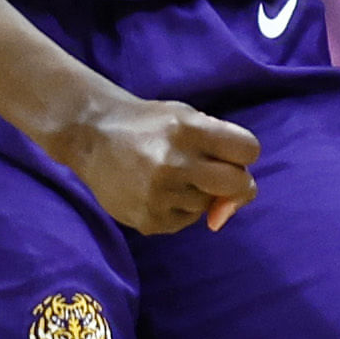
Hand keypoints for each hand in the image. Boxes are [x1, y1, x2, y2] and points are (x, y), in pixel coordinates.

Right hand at [42, 92, 258, 234]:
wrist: (91, 136)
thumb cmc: (148, 125)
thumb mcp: (186, 116)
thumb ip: (221, 148)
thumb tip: (227, 210)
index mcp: (188, 129)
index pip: (248, 150)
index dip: (243, 154)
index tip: (229, 154)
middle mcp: (175, 162)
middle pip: (238, 184)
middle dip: (234, 182)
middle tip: (211, 174)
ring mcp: (160, 194)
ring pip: (209, 205)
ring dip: (198, 194)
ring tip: (170, 176)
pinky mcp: (148, 220)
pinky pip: (185, 222)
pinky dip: (178, 209)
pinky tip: (156, 191)